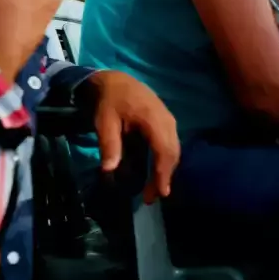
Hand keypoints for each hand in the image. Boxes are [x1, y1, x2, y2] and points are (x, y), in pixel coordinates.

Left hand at [85, 71, 180, 203]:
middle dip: (164, 177)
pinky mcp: (167, 123)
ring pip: (174, 150)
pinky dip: (166, 161)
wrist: (116, 81)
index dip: (163, 173)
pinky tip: (156, 173)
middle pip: (173, 153)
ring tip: (153, 190)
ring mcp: (169, 121)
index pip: (163, 150)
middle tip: (151, 198)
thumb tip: (109, 170)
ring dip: (166, 170)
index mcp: (152, 118)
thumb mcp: (104, 121)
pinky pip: (171, 145)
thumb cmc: (109, 101)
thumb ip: (109, 144)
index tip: (160, 192)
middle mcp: (166, 120)